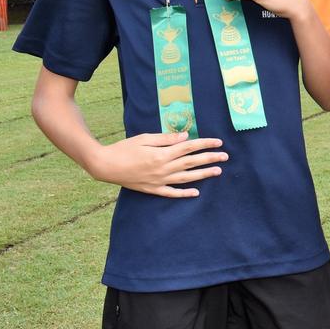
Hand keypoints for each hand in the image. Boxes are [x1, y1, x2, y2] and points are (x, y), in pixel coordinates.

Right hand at [87, 132, 226, 197]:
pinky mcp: (152, 189)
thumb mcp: (145, 138)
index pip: (189, 148)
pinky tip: (196, 193)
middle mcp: (163, 169)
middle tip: (225, 156)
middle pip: (191, 163)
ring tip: (217, 172)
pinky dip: (184, 193)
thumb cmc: (124, 148)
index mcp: (162, 154)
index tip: (218, 142)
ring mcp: (158, 181)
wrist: (105, 166)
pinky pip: (171, 193)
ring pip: (186, 178)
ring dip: (203, 175)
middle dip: (210, 159)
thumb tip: (186, 136)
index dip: (205, 144)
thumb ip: (166, 139)